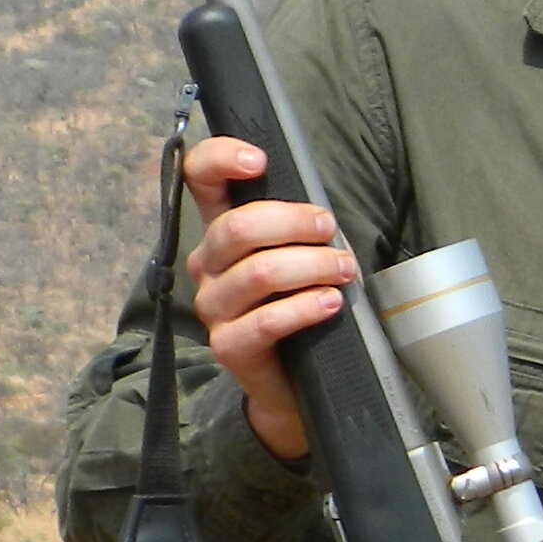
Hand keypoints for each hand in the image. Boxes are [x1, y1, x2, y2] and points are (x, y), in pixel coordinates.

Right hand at [178, 134, 349, 464]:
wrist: (292, 382)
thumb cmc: (299, 305)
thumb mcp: (298, 256)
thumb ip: (297, 227)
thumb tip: (322, 207)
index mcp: (220, 232)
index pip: (197, 179)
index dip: (219, 159)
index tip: (260, 161)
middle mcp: (207, 266)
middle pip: (237, 229)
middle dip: (294, 223)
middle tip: (331, 231)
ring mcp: (213, 307)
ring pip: (259, 273)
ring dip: (312, 266)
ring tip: (345, 271)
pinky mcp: (228, 347)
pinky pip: (266, 321)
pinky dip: (305, 308)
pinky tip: (331, 303)